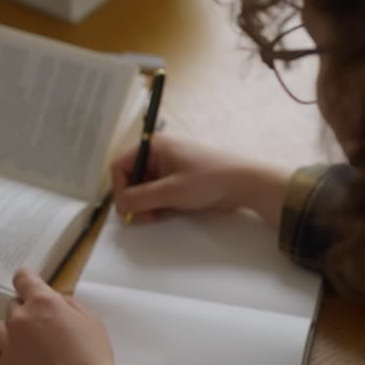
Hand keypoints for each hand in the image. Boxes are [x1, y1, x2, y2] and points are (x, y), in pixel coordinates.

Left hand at [0, 269, 116, 364]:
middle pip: (13, 306)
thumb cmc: (93, 355)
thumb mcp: (90, 320)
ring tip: (27, 347)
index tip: (30, 287)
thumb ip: (68, 304)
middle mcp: (20, 319)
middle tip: (43, 329)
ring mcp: (8, 344)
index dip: (27, 281)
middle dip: (26, 313)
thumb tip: (55, 301)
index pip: (23, 278)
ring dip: (11, 333)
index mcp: (42, 302)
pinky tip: (13, 361)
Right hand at [111, 136, 292, 226]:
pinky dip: (160, 205)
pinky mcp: (181, 181)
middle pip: (133, 178)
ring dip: (147, 204)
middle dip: (135, 199)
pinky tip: (168, 213)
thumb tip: (120, 205)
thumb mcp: (170, 191)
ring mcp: (171, 168)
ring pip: (146, 189)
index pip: (121, 165)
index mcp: (155, 147)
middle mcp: (160, 154)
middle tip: (144, 217)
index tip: (126, 207)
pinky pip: (160, 193)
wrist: (245, 184)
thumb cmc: (209, 179)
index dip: (119, 187)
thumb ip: (140, 199)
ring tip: (157, 216)